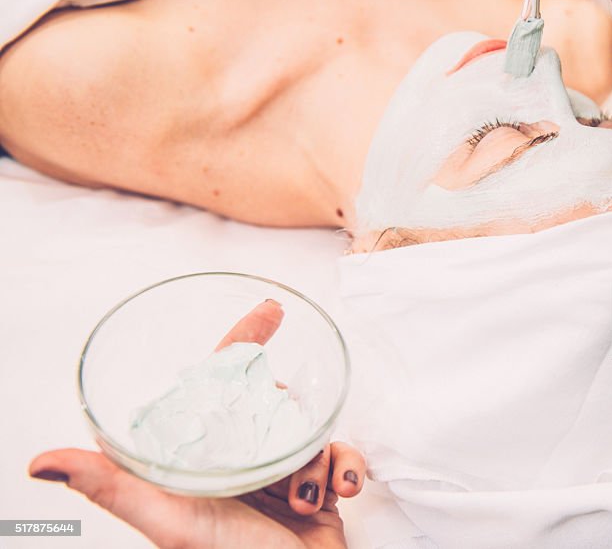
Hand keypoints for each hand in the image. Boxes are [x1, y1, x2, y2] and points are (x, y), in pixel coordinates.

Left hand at [29, 300, 365, 548]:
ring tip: (303, 494)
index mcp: (205, 461)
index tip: (269, 311)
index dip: (242, 343)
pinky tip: (341, 491)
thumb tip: (42, 464)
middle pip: (272, 404)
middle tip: (300, 425)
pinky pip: (343, 454)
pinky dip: (347, 469)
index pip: (219, 386)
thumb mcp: (170, 522)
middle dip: (290, 415)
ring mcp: (282, 474)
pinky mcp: (320, 487)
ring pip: (310, 429)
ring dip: (315, 458)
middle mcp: (241, 462)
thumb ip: (114, 488)